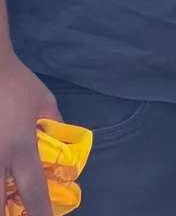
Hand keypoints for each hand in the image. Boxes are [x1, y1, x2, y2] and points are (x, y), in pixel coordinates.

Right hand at [0, 53, 60, 215]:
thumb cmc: (15, 83)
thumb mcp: (43, 100)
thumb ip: (53, 123)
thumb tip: (59, 142)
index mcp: (20, 148)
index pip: (34, 190)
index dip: (41, 212)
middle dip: (9, 213)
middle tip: (18, 212)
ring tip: (7, 196)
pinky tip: (0, 177)